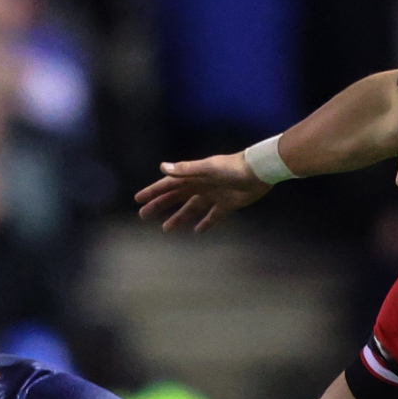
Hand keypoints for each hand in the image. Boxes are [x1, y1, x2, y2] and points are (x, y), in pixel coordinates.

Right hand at [133, 153, 272, 231]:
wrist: (258, 172)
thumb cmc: (232, 168)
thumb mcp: (207, 168)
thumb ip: (185, 170)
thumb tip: (162, 167)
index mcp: (193, 176)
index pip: (168, 184)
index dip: (153, 192)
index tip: (138, 199)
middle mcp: (201, 185)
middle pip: (176, 197)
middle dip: (160, 205)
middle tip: (144, 216)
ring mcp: (213, 195)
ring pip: (191, 208)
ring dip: (179, 217)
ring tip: (166, 228)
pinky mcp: (227, 204)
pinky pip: (212, 216)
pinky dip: (205, 223)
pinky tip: (197, 231)